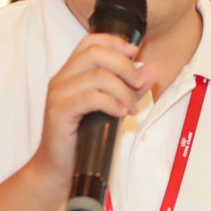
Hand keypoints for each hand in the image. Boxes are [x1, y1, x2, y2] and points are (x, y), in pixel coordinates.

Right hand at [30, 34, 158, 182]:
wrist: (60, 168)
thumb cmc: (84, 138)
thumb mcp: (112, 107)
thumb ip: (131, 88)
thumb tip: (152, 68)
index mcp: (71, 73)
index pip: (90, 42)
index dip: (115, 42)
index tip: (135, 53)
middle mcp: (62, 78)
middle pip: (95, 54)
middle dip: (125, 67)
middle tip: (139, 86)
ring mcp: (58, 94)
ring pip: (97, 76)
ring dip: (123, 91)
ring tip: (131, 108)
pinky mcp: (59, 111)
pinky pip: (91, 98)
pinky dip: (112, 103)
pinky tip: (120, 114)